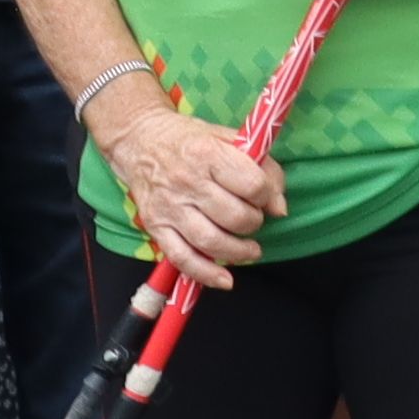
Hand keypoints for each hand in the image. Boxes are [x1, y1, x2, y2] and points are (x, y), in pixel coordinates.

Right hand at [90, 85, 279, 287]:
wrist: (138, 139)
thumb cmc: (189, 139)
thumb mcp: (229, 138)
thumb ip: (263, 168)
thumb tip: (279, 209)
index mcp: (208, 154)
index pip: (252, 185)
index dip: (267, 196)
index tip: (263, 197)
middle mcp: (187, 181)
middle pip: (235, 217)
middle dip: (254, 223)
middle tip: (252, 219)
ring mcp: (169, 206)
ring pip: (211, 241)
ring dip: (239, 251)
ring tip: (249, 250)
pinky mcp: (155, 225)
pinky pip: (182, 257)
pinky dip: (206, 273)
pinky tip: (225, 279)